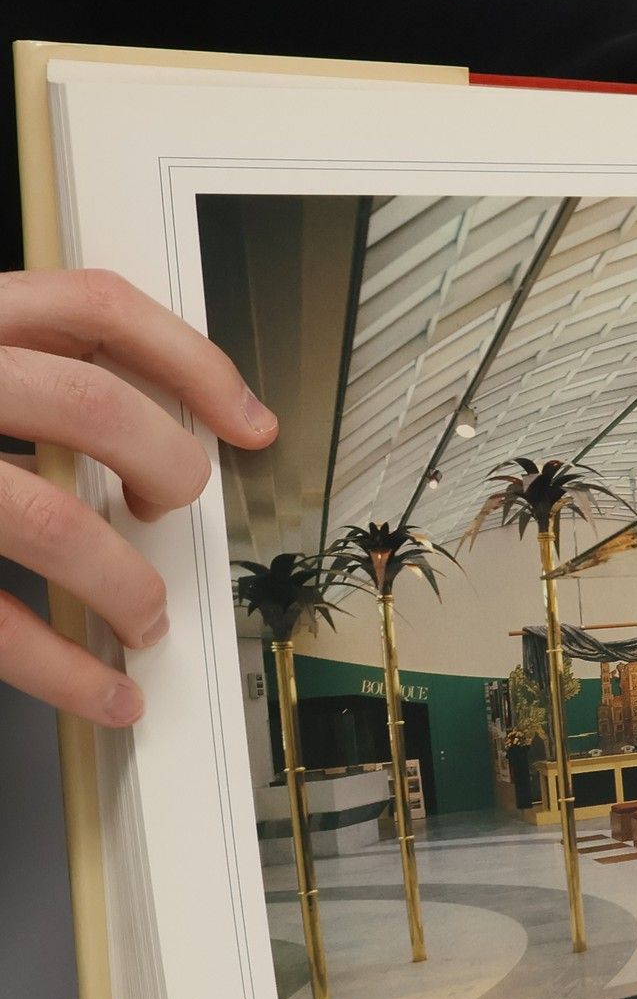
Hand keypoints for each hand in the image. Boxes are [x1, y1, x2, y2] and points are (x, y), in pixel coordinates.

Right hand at [0, 269, 276, 724]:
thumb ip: (11, 372)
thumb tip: (143, 430)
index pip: (91, 304)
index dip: (192, 360)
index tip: (251, 421)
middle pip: (93, 404)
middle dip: (170, 468)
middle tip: (177, 512)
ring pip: (52, 518)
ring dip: (125, 584)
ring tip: (141, 619)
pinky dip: (67, 671)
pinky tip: (103, 694)